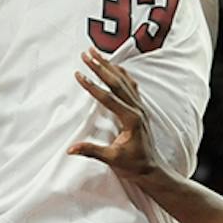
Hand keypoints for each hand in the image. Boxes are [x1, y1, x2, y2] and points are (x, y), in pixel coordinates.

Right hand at [67, 48, 163, 179]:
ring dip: (109, 65)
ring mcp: (140, 107)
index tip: (79, 74)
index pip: (108, 98)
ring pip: (124, 80)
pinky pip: (131, 85)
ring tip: (96, 53)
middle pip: (117, 82)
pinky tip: (114, 66)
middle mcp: (137, 109)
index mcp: (131, 119)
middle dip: (100, 66)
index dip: (92, 86)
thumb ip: (91, 151)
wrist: (151, 170)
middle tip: (86, 53)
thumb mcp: (112, 159)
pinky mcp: (140, 108)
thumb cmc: (133, 165)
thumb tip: (70, 149)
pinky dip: (121, 73)